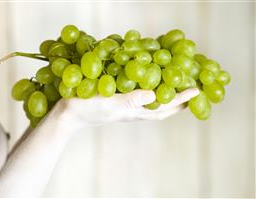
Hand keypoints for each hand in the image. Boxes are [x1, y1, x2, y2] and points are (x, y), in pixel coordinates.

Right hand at [48, 88, 198, 131]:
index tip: (196, 90)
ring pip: (152, 101)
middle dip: (178, 101)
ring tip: (175, 86)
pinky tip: (148, 82)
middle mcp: (133, 110)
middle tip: (191, 91)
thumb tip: (156, 94)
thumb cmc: (88, 108)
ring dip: (165, 95)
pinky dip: (149, 88)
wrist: (69, 114)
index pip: (164, 107)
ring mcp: (125, 106)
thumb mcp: (110, 103)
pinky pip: (139, 95)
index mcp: (134, 112)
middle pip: (161, 107)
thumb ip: (132, 99)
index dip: (181, 99)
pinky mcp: (117, 100)